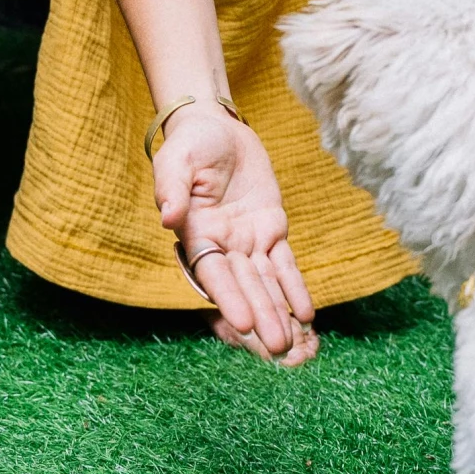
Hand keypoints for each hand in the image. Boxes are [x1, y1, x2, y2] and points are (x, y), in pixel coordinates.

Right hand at [151, 105, 317, 363]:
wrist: (216, 127)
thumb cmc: (190, 143)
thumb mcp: (176, 159)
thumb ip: (171, 188)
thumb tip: (168, 217)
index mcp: (195, 234)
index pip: (213, 273)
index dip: (229, 298)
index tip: (243, 322)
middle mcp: (222, 245)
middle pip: (244, 286)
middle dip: (261, 315)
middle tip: (277, 347)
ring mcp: (247, 239)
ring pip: (265, 281)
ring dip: (278, 310)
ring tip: (291, 344)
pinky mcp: (271, 228)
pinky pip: (285, 262)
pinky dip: (294, 286)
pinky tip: (306, 313)